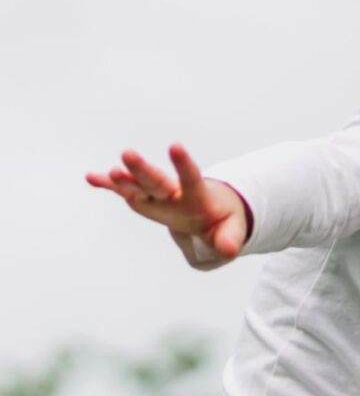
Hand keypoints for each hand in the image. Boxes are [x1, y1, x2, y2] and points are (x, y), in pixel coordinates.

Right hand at [86, 143, 249, 266]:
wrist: (210, 211)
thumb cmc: (222, 219)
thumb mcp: (231, 230)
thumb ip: (230, 239)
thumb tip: (229, 250)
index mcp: (197, 195)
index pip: (191, 178)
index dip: (183, 164)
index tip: (175, 146)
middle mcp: (173, 191)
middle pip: (157, 179)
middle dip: (142, 169)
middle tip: (128, 154)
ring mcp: (157, 195)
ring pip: (139, 184)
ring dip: (125, 178)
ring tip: (112, 172)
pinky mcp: (145, 200)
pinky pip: (125, 192)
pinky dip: (109, 186)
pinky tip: (91, 177)